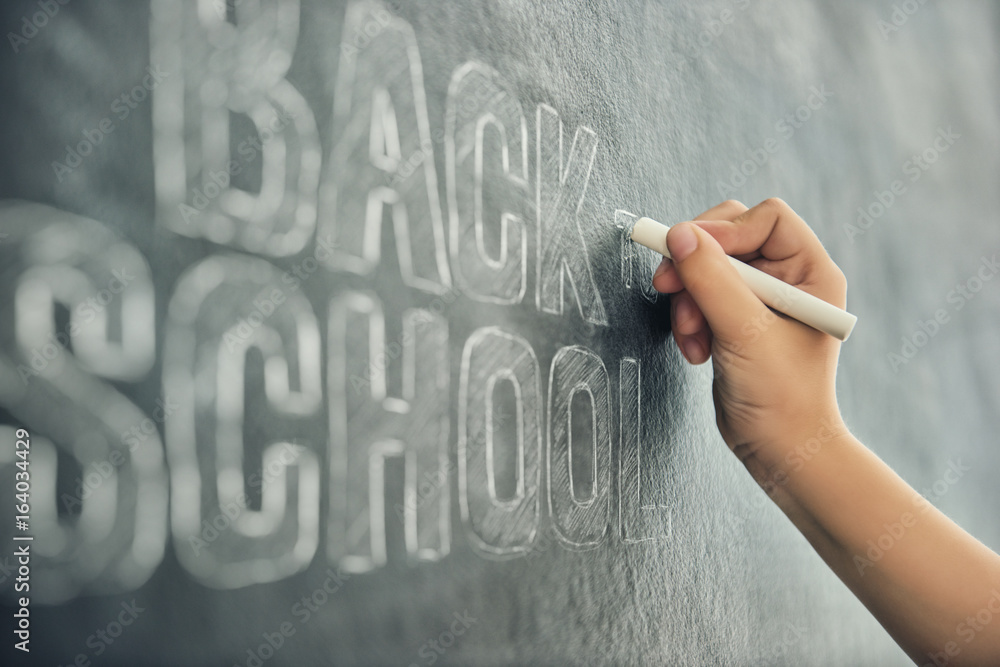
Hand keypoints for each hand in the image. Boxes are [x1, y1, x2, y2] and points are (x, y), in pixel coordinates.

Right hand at [652, 198, 849, 488]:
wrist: (780, 450)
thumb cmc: (782, 398)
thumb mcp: (744, 332)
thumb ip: (711, 279)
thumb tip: (679, 234)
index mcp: (811, 272)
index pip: (765, 219)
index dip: (724, 229)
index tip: (689, 252)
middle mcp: (790, 279)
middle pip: (730, 237)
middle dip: (697, 266)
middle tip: (667, 285)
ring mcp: (761, 300)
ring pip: (708, 268)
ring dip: (689, 300)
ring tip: (691, 337)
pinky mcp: (737, 321)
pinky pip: (702, 296)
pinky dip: (690, 319)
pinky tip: (696, 351)